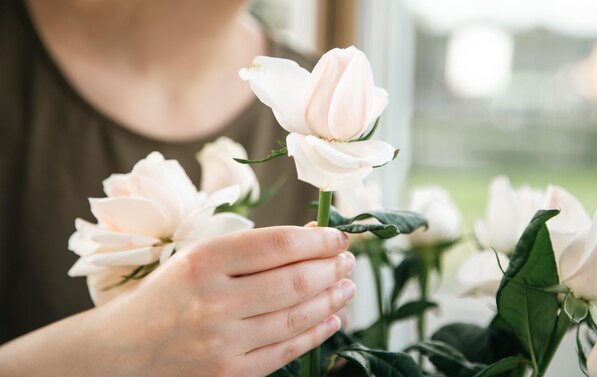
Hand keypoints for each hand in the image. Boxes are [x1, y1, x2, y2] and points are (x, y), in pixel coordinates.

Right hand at [97, 226, 355, 376]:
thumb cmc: (165, 295)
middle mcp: (214, 302)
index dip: (318, 240)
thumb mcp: (198, 258)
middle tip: (348, 261)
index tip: (338, 237)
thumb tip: (313, 237)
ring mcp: (222, 343)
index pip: (278, 244)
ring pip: (295, 317)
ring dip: (331, 299)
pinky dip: (315, 333)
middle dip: (331, 268)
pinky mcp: (230, 374)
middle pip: (294, 281)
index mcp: (202, 261)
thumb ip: (252, 249)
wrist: (121, 352)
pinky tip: (331, 319)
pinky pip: (286, 351)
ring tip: (346, 286)